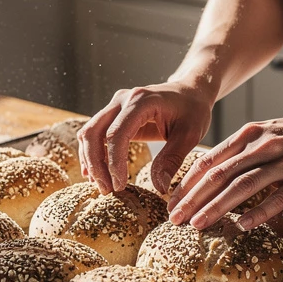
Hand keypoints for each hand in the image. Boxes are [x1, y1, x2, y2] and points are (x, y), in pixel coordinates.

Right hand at [77, 80, 214, 193]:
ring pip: (89, 133)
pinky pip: (95, 133)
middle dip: (96, 164)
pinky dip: (92, 154)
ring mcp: (115, 105)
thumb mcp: (190, 135)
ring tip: (103, 186)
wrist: (191, 91)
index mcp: (141, 101)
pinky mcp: (113, 114)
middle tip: (107, 190)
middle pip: (94, 132)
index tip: (120, 185)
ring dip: (91, 161)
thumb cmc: (193, 110)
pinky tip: (96, 174)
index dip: (114, 162)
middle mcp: (122, 100)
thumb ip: (172, 159)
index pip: (116, 134)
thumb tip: (159, 187)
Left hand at [167, 105, 282, 230]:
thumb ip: (246, 152)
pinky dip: (259, 212)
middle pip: (219, 175)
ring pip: (242, 186)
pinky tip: (243, 227)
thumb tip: (218, 175)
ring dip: (216, 207)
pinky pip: (279, 197)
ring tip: (197, 224)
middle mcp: (264, 146)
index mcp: (251, 135)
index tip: (169, 202)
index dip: (187, 183)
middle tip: (173, 218)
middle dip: (192, 198)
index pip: (210, 161)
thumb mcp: (272, 134)